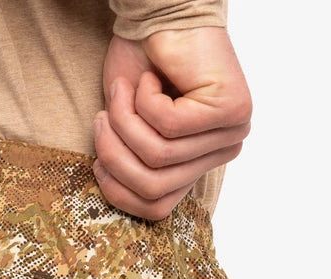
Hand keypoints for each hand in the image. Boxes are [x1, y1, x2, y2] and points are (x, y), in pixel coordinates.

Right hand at [94, 27, 251, 219]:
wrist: (157, 13)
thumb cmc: (141, 66)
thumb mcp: (129, 131)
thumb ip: (133, 169)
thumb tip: (118, 194)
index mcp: (202, 163)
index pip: (156, 208)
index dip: (118, 189)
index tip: (98, 160)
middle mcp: (224, 150)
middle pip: (154, 186)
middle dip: (115, 152)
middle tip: (103, 117)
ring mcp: (232, 130)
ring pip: (158, 156)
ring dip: (125, 121)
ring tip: (122, 92)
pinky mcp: (229, 109)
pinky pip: (169, 126)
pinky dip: (145, 101)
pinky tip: (151, 78)